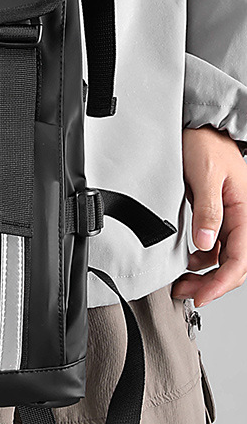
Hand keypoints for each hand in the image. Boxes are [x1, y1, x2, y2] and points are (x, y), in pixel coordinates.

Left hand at [172, 125, 246, 305]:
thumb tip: (205, 242)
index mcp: (244, 211)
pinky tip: (186, 264)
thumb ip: (207, 210)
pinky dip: (200, 261)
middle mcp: (240, 218)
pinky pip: (214, 248)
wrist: (200, 127)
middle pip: (233, 264)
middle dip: (212, 285)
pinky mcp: (216, 217)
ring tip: (182, 284)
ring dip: (205, 276)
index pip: (240, 259)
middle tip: (188, 294)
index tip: (203, 295)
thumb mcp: (205, 175)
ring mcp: (229, 219)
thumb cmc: (206, 144)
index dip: (222, 282)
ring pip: (223, 259)